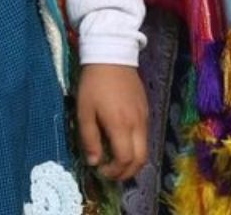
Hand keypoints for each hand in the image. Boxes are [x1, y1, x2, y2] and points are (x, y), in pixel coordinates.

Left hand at [76, 63, 147, 181]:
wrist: (112, 56)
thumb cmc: (94, 84)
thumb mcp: (84, 111)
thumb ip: (90, 139)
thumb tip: (94, 162)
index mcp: (120, 125)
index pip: (125, 159)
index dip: (114, 171)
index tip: (101, 170)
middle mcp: (137, 124)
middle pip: (141, 159)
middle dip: (127, 173)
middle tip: (111, 173)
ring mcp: (144, 117)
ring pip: (146, 149)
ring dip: (133, 161)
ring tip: (115, 161)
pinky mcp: (146, 110)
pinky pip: (145, 136)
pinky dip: (136, 148)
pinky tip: (121, 143)